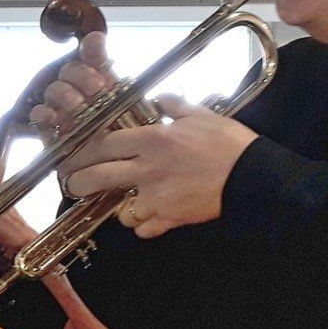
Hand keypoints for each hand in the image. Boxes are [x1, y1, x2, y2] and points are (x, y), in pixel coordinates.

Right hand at [28, 31, 120, 146]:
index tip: (97, 45)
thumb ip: (116, 75)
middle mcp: (80, 92)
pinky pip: (38, 114)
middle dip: (82, 75)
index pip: (91, 55)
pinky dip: (43, 113)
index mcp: (101, 81)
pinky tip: (54, 116)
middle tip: (97, 88)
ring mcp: (62, 110)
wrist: (117, 169)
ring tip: (78, 106)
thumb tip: (99, 40)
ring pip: (54, 89)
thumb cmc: (125, 138)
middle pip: (69, 70)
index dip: (91, 48)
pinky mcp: (49, 130)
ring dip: (66, 94)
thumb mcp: (131, 106)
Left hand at [60, 97, 258, 238]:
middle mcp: (148, 170)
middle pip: (98, 178)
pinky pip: (144, 229)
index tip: (73, 156)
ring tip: (126, 203)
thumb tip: (161, 99)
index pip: (104, 145)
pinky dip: (144, 227)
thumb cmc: (229, 144)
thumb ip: (175, 106)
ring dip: (121, 209)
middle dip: (79, 183)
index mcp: (153, 141)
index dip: (84, 151)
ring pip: (120, 211)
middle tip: (75, 185)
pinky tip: (149, 219)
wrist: (253, 176)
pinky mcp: (170, 218)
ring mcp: (157, 197)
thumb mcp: (202, 115)